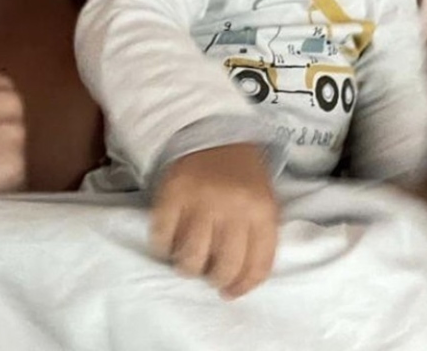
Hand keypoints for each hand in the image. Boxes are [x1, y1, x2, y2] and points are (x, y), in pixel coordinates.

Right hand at [152, 143, 279, 297]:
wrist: (214, 133)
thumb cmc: (242, 176)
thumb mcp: (264, 201)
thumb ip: (260, 238)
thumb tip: (240, 284)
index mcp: (262, 210)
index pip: (256, 265)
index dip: (242, 287)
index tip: (230, 293)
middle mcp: (233, 208)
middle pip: (223, 267)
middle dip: (215, 279)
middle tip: (209, 273)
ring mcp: (201, 201)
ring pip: (191, 260)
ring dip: (189, 267)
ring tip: (190, 258)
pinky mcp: (172, 195)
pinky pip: (162, 240)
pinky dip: (164, 248)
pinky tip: (171, 241)